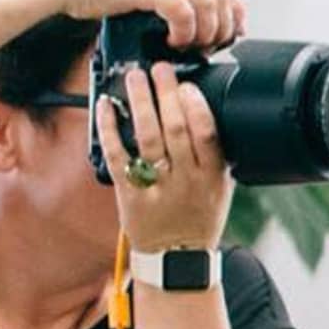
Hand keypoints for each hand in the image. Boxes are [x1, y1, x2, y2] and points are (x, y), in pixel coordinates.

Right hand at [43, 0, 243, 48]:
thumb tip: (185, 25)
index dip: (232, 14)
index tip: (230, 36)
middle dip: (222, 28)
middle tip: (210, 49)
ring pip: (208, 6)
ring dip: (205, 33)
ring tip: (190, 47)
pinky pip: (185, 12)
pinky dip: (185, 32)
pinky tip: (174, 42)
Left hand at [94, 65, 229, 251]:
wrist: (176, 258)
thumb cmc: (198, 220)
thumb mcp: (221, 191)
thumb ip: (215, 157)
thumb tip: (202, 111)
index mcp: (211, 179)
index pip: (207, 135)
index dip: (196, 107)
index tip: (187, 86)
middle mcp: (185, 181)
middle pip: (175, 130)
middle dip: (166, 94)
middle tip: (159, 70)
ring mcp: (156, 187)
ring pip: (147, 138)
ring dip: (140, 103)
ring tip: (135, 78)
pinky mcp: (129, 192)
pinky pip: (118, 156)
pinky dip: (110, 129)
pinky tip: (106, 106)